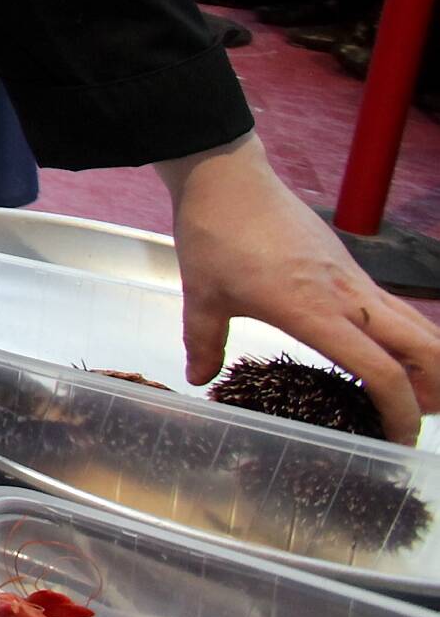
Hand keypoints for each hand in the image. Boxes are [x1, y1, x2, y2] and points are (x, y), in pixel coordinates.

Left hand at [166, 136, 439, 439]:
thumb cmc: (215, 234)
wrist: (227, 176)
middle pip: (425, 347)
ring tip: (408, 393)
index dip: (399, 411)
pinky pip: (393, 307)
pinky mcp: (350, 266)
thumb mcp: (200, 296)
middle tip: (414, 418)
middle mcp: (349, 297)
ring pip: (417, 325)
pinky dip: (403, 337)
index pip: (380, 370)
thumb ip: (203, 342)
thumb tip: (200, 377)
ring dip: (427, 361)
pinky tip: (378, 353)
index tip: (397, 439)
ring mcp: (355, 279)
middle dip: (435, 389)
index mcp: (315, 312)